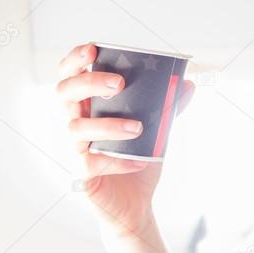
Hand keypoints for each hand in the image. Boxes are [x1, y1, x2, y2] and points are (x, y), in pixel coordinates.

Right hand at [56, 42, 194, 236]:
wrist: (137, 203)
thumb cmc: (139, 159)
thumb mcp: (157, 130)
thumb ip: (168, 107)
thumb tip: (188, 84)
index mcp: (88, 106)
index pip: (69, 75)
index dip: (74, 59)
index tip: (93, 49)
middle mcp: (76, 122)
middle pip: (65, 94)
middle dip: (88, 83)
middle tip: (118, 84)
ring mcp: (75, 148)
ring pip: (76, 129)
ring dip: (108, 125)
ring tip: (138, 128)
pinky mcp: (83, 174)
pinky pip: (90, 163)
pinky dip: (116, 160)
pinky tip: (139, 160)